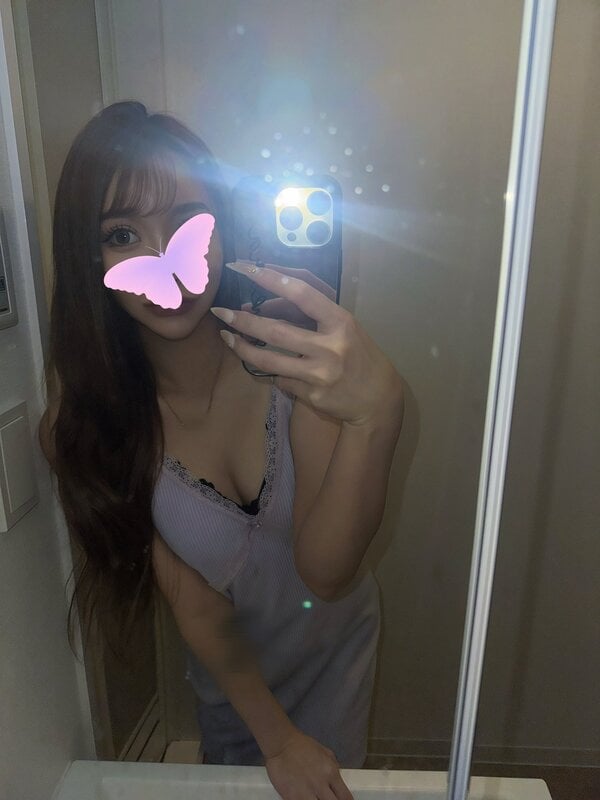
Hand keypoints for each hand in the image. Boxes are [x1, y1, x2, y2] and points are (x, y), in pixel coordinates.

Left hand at [212, 262, 403, 427]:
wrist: (378, 399)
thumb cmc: (359, 355)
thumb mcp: (344, 327)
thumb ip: (310, 316)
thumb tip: (264, 307)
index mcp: (341, 322)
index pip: (301, 293)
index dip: (270, 278)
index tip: (245, 267)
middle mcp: (331, 347)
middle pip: (276, 331)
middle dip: (243, 321)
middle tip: (221, 312)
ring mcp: (320, 374)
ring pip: (268, 360)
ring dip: (242, 348)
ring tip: (227, 337)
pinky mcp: (311, 395)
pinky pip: (280, 379)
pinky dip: (272, 371)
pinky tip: (269, 367)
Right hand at [264, 729, 353, 799]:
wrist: (281, 744)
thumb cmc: (303, 746)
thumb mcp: (325, 752)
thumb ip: (334, 768)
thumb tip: (337, 782)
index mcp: (331, 772)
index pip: (346, 797)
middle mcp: (321, 784)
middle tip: (326, 799)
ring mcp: (306, 793)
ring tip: (315, 799)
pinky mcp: (292, 797)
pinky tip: (304, 798)